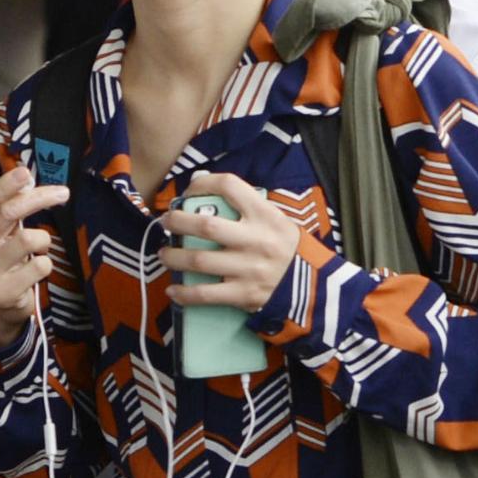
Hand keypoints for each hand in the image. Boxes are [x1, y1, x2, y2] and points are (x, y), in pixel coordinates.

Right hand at [0, 166, 70, 345]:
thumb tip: (26, 180)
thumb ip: (4, 210)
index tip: (24, 172)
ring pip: (28, 239)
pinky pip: (39, 265)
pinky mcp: (4, 292)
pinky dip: (45, 263)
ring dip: (43, 239)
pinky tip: (35, 270)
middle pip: (7, 214)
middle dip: (38, 198)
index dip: (3, 186)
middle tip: (62, 192)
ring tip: (38, 248)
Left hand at [159, 170, 299, 315]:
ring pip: (199, 261)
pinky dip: (185, 292)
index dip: (204, 184)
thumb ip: (245, 205)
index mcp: (265, 215)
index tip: (189, 191)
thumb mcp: (275, 219)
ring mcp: (248, 268)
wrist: (313, 286)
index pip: (230, 186)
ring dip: (174, 257)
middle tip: (167, 222)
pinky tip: (174, 289)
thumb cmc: (286, 247)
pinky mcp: (244, 294)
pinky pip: (206, 294)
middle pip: (206, 226)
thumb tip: (202, 186)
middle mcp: (256, 239)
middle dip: (178, 222)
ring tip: (164, 254)